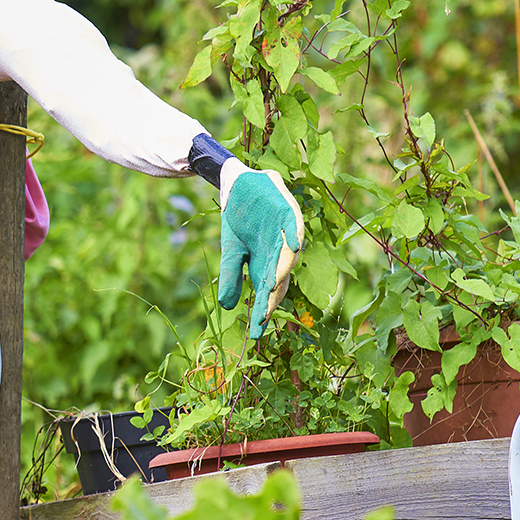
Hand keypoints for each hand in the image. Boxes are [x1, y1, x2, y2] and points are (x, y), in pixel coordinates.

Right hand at [217, 164, 303, 337]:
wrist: (237, 186)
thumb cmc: (238, 221)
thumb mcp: (231, 252)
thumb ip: (231, 277)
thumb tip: (226, 306)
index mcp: (266, 265)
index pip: (267, 294)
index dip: (261, 313)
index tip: (255, 334)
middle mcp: (280, 253)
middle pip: (279, 279)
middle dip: (271, 298)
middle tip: (263, 316)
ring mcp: (285, 233)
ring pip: (288, 256)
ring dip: (283, 270)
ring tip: (273, 286)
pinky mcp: (287, 212)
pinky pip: (294, 225)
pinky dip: (293, 235)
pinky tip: (294, 246)